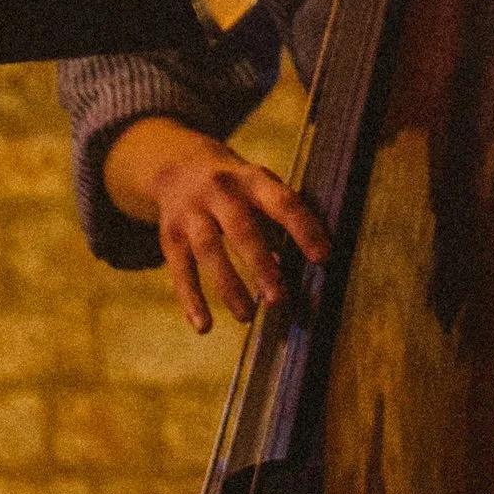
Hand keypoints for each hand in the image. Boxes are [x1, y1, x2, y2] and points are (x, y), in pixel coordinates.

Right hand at [103, 118, 331, 334]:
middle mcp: (221, 192)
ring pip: (208, 250)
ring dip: (228, 286)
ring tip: (248, 317)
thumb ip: (281, 221)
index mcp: (253, 179)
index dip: (304, 228)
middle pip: (241, 229)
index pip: (283, 202)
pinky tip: (204, 326)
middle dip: (261, 265)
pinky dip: (191, 300)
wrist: (179, 166)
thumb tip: (311, 263)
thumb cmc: (238, 188)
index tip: (323, 258)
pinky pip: (180, 270)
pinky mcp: (170, 236)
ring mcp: (192, 213)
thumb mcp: (260, 188)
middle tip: (279, 299)